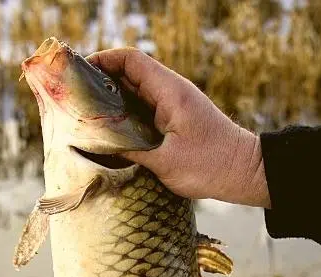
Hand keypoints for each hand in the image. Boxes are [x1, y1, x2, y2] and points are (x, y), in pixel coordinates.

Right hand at [87, 48, 268, 207]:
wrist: (244, 172)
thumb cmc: (211, 166)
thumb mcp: (165, 162)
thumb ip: (131, 150)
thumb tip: (101, 146)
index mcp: (170, 92)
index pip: (131, 60)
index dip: (104, 60)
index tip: (81, 72)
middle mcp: (172, 93)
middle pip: (130, 74)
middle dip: (102, 81)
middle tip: (76, 97)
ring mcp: (175, 106)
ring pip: (137, 93)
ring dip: (114, 100)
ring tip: (88, 114)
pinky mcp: (177, 121)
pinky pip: (146, 110)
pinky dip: (128, 115)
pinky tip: (113, 130)